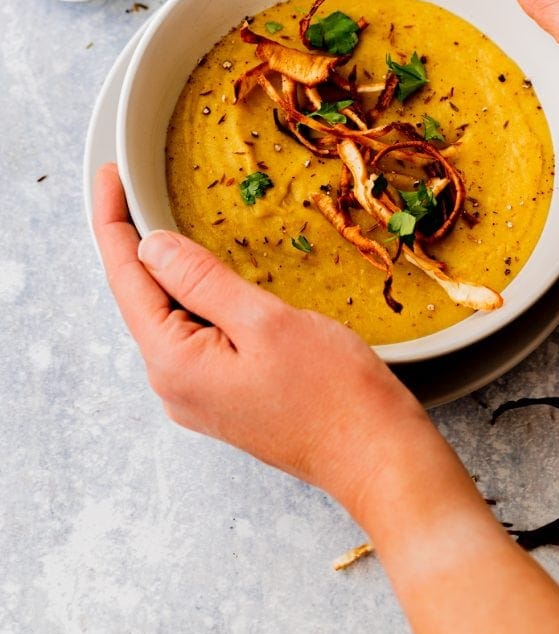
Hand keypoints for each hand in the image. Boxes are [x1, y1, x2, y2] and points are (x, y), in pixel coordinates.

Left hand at [94, 162, 558, 633]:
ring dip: (170, 272)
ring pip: (170, 316)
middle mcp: (174, 384)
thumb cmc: (333, 394)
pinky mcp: (224, 396)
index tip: (108, 178)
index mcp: (174, 364)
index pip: (127, 279)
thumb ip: (201, 280)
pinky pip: (195, 336)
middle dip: (137, 244)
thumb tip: (151, 245)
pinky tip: (211, 278)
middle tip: (133, 189)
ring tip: (169, 223)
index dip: (114, 223)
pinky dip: (196, 299)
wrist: (375, 455)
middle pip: (142, 299)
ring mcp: (198, 394)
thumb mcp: (264, 321)